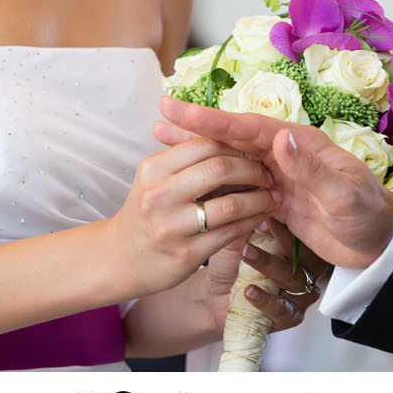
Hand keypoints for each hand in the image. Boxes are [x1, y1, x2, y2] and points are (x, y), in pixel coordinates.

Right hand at [106, 134, 275, 298]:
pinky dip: (252, 223)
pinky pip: (230, 233)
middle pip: (220, 168)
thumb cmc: (147, 212)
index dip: (236, 145)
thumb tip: (228, 133)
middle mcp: (159, 195)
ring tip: (271, 197)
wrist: (121, 259)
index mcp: (153, 168)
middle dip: (253, 169)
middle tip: (268, 175)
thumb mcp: (156, 179)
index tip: (253, 152)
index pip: (205, 143)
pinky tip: (260, 218)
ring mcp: (172, 226)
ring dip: (259, 199)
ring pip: (230, 204)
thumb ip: (186, 158)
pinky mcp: (186, 254)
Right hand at [156, 97, 392, 269]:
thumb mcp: (344, 195)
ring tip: (164, 137)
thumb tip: (282, 137)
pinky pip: (238, 183)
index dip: (216, 119)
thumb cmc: (368, 215)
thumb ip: (313, 170)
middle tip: (162, 113)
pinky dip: (213, 178)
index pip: (252, 127)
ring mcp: (279, 176)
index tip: (183, 109)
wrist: (378, 245)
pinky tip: (191, 176)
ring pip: (231, 157)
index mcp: (301, 143)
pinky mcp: (275, 199)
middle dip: (198, 125)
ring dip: (199, 148)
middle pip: (234, 136)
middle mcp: (287, 154)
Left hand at [202, 218, 328, 332]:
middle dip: (284, 239)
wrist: (214, 294)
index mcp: (300, 245)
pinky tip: (250, 290)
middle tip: (263, 225)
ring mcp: (301, 293)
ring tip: (248, 254)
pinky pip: (283, 309)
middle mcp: (307, 268)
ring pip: (294, 279)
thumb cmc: (231, 260)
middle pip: (306, 254)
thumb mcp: (239, 232)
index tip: (270, 206)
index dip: (290, 219)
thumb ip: (251, 217)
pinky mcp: (290, 316)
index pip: (304, 230)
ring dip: (269, 265)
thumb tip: (259, 195)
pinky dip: (266, 300)